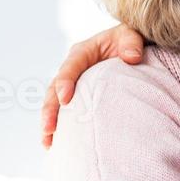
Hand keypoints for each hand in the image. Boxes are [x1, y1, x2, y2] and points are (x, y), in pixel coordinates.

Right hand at [39, 24, 145, 147]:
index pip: (70, 67)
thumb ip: (131, 43)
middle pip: (54, 89)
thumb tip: (132, 58)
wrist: (131, 48)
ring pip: (55, 103)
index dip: (65, 82)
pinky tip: (57, 145)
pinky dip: (60, 127)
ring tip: (47, 143)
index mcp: (83, 52)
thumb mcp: (131, 35)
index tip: (65, 99)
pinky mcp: (77, 97)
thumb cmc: (129, 41)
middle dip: (50, 109)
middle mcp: (72, 69)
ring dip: (50, 122)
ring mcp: (73, 84)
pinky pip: (65, 111)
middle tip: (49, 129)